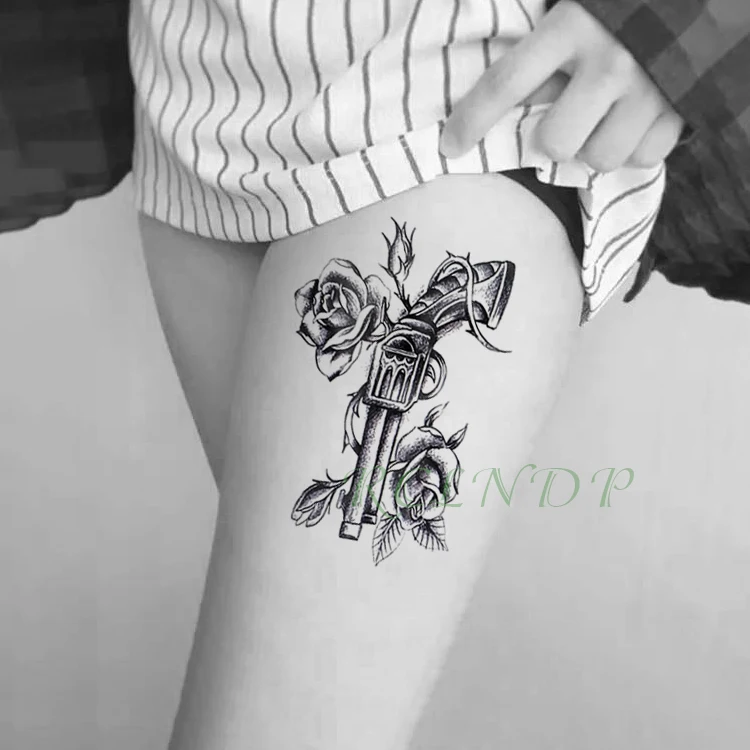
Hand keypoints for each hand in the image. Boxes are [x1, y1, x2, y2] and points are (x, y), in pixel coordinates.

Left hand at [439, 0, 684, 171]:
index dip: (472, 120)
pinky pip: (639, 161)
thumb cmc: (620, 6)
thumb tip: (499, 91)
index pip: (505, 82)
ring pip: (597, 159)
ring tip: (606, 117)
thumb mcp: (573, 8)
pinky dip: (633, 149)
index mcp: (573, 25)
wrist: (697, 0)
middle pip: (554, 142)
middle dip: (554, 137)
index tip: (449, 146)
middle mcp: (610, 63)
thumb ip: (539, 47)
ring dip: (594, 146)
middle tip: (567, 117)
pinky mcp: (679, 114)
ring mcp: (649, 92)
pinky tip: (636, 121)